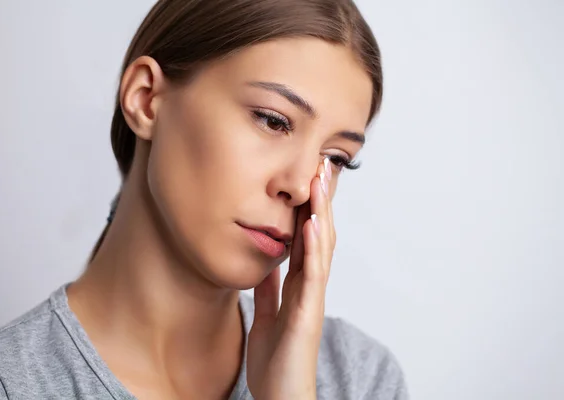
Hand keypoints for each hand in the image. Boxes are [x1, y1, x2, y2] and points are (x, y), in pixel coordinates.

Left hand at [247, 159, 335, 399]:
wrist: (280, 397)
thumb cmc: (276, 359)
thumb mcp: (266, 313)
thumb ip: (270, 287)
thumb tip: (267, 262)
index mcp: (299, 285)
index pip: (307, 237)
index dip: (310, 207)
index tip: (310, 175)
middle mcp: (310, 287)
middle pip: (319, 234)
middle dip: (321, 200)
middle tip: (324, 165)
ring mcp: (311, 299)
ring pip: (320, 249)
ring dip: (322, 213)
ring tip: (321, 181)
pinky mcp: (307, 315)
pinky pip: (311, 277)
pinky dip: (312, 250)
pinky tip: (311, 225)